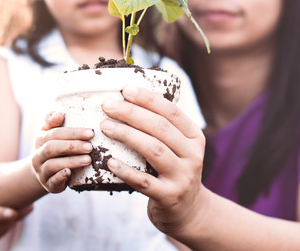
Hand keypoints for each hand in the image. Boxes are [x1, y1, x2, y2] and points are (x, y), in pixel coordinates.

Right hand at [31, 112, 93, 192]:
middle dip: (72, 146)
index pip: (55, 133)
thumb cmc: (54, 148)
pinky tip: (70, 173)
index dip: (73, 133)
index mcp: (41, 139)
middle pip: (52, 148)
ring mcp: (42, 171)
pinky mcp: (48, 184)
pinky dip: (61, 176)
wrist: (44, 173)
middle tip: (90, 146)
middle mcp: (39, 155)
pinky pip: (52, 181)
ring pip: (52, 165)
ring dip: (71, 161)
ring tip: (88, 159)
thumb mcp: (51, 133)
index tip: (90, 132)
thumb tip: (59, 113)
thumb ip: (53, 121)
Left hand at [100, 85, 205, 237]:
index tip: (125, 89)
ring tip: (105, 126)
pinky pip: (144, 182)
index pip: (171, 112)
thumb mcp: (178, 147)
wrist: (189, 211)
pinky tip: (109, 162)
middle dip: (132, 113)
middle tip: (107, 106)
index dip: (148, 99)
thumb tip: (126, 100)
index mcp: (194, 137)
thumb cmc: (173, 170)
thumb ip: (161, 128)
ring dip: (127, 135)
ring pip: (154, 150)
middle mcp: (192, 155)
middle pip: (160, 128)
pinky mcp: (169, 196)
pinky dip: (126, 171)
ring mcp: (182, 177)